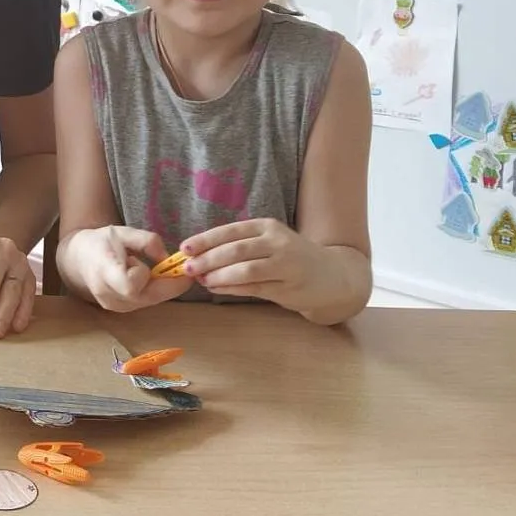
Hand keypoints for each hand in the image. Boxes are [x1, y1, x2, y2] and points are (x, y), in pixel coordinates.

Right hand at [63, 226, 191, 312]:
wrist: (79, 260)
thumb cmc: (101, 242)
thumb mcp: (123, 232)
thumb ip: (146, 241)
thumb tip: (167, 257)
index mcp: (105, 273)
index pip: (130, 285)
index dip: (144, 274)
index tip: (150, 260)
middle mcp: (109, 296)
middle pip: (148, 297)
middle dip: (169, 283)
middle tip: (181, 268)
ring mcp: (115, 307)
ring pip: (150, 301)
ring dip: (161, 287)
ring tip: (154, 269)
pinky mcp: (120, 311)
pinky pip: (145, 302)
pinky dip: (153, 290)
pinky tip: (148, 278)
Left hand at [180, 218, 326, 306]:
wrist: (331, 275)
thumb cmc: (290, 257)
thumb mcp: (269, 241)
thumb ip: (240, 245)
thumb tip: (200, 255)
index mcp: (268, 226)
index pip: (231, 231)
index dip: (206, 240)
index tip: (184, 248)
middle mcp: (278, 242)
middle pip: (236, 250)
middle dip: (208, 259)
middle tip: (187, 268)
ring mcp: (285, 265)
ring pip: (244, 270)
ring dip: (218, 276)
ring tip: (202, 280)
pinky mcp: (288, 287)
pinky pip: (253, 288)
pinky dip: (231, 289)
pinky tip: (216, 289)